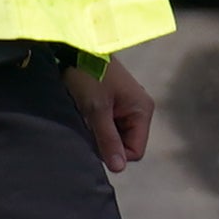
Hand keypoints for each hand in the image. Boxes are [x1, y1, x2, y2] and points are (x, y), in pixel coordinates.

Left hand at [78, 55, 154, 170]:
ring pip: (117, 134)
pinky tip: (87, 114)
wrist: (76, 49)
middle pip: (127, 143)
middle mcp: (140, 109)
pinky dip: (98, 123)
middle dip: (107, 141)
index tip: (96, 141)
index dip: (116, 153)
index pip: (136, 150)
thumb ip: (108, 139)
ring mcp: (128, 105)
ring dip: (101, 132)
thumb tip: (119, 168)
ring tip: (87, 119)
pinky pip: (110, 123)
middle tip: (89, 127)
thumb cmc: (89, 77)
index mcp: (142, 111)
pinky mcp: (116, 102)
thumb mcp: (97, 110)